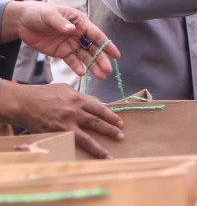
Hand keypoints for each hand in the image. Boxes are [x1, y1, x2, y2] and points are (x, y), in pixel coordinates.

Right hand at [0, 82, 123, 157]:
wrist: (24, 103)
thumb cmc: (45, 94)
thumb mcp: (66, 90)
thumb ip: (81, 98)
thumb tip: (96, 104)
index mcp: (78, 98)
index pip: (100, 108)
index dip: (111, 115)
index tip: (120, 122)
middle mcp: (75, 111)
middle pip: (97, 122)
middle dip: (111, 130)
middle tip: (121, 135)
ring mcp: (66, 124)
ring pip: (87, 137)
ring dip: (99, 147)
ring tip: (109, 154)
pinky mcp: (57, 133)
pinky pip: (73, 143)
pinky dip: (82, 150)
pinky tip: (88, 157)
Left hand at [3, 1, 119, 79]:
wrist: (22, 21)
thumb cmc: (39, 12)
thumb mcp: (50, 14)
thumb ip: (61, 23)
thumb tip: (72, 30)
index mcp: (80, 22)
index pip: (97, 35)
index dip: (107, 45)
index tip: (116, 55)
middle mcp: (79, 34)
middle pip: (93, 48)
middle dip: (101, 59)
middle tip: (108, 70)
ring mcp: (71, 44)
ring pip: (85, 57)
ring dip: (93, 66)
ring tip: (100, 76)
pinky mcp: (61, 52)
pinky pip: (72, 61)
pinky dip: (77, 67)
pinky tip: (82, 73)